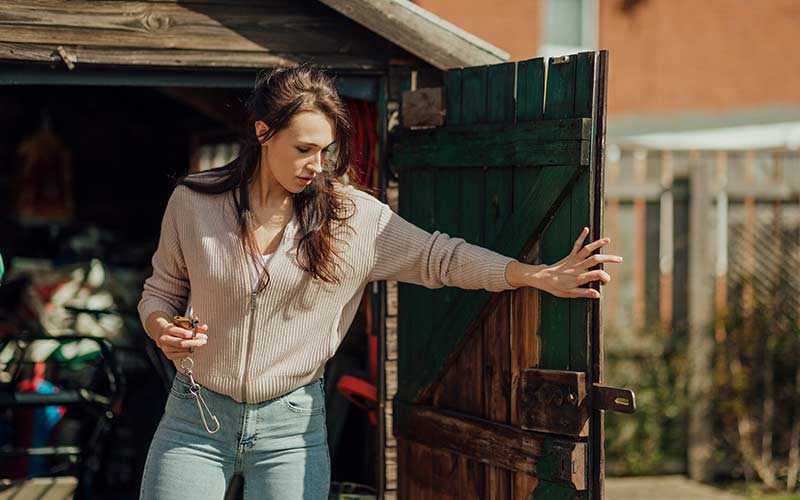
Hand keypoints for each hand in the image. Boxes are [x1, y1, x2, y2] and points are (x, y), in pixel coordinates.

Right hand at [155, 320, 208, 360]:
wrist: (162, 334)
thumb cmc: (174, 329)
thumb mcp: (183, 325)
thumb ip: (195, 327)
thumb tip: (205, 327)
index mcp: (168, 329)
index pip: (182, 333)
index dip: (193, 335)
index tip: (202, 336)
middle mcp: (165, 339)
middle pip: (181, 343)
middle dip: (195, 343)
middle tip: (203, 341)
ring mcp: (165, 348)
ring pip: (181, 350)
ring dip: (193, 347)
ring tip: (199, 344)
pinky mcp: (168, 355)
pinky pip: (180, 356)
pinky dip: (188, 353)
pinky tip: (192, 349)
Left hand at [506, 227, 621, 298]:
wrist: (542, 278)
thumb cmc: (556, 287)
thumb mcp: (570, 294)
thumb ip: (584, 293)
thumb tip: (598, 294)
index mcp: (579, 277)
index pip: (597, 275)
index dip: (605, 278)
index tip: (606, 281)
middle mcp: (578, 267)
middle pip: (596, 260)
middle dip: (609, 258)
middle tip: (620, 259)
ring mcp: (574, 260)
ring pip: (588, 249)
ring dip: (598, 244)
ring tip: (608, 240)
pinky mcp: (570, 256)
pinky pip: (576, 245)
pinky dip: (581, 237)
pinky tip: (586, 229)